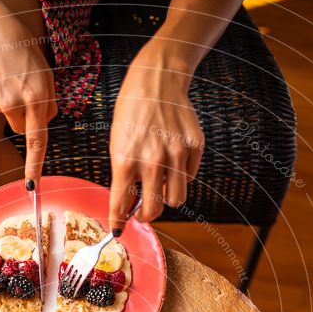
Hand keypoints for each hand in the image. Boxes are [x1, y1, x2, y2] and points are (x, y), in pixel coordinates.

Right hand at [0, 0, 57, 185]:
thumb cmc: (21, 48)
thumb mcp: (46, 72)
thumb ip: (48, 102)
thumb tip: (42, 125)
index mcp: (38, 97)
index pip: (38, 140)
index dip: (34, 166)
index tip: (32, 186)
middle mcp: (18, 103)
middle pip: (25, 129)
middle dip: (27, 116)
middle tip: (24, 87)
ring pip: (11, 119)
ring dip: (12, 105)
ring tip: (9, 77)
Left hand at [109, 44, 203, 232]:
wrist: (157, 81)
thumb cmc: (132, 113)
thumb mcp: (117, 144)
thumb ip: (124, 176)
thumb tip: (128, 207)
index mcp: (126, 160)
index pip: (121, 205)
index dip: (118, 222)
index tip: (118, 230)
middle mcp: (152, 160)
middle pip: (154, 210)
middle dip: (146, 215)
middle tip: (142, 211)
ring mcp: (176, 154)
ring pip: (176, 199)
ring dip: (167, 197)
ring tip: (159, 184)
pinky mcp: (195, 147)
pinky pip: (189, 177)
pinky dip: (180, 176)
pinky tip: (172, 159)